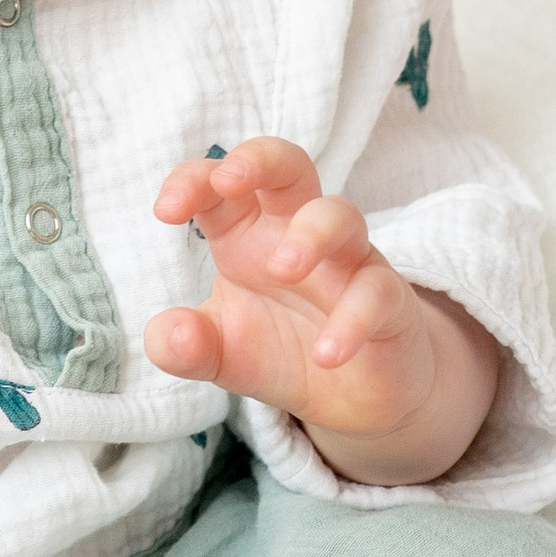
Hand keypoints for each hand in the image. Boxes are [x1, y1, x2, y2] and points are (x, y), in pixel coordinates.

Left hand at [145, 136, 499, 485]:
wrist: (354, 396)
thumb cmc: (281, 351)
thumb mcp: (222, 356)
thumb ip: (185, 346)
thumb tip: (165, 333)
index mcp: (248, 234)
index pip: (221, 186)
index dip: (193, 182)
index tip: (166, 211)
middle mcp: (297, 233)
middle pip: (289, 166)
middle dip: (259, 160)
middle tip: (230, 180)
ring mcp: (348, 263)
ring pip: (341, 215)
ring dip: (311, 233)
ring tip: (284, 270)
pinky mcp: (389, 302)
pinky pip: (378, 293)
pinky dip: (352, 320)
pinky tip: (326, 355)